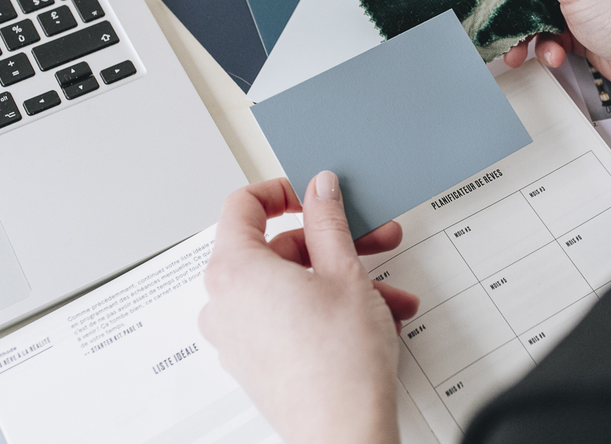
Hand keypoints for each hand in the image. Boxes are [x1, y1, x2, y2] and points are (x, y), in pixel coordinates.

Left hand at [199, 174, 418, 443]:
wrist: (345, 431)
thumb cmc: (339, 364)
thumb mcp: (344, 271)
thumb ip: (328, 220)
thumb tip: (321, 190)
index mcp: (234, 270)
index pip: (242, 205)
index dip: (283, 191)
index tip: (313, 195)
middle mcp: (224, 303)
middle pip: (274, 248)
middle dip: (331, 242)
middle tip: (369, 238)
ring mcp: (237, 336)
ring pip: (289, 285)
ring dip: (340, 280)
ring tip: (386, 290)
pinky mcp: (256, 362)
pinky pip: (288, 317)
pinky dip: (327, 309)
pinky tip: (373, 316)